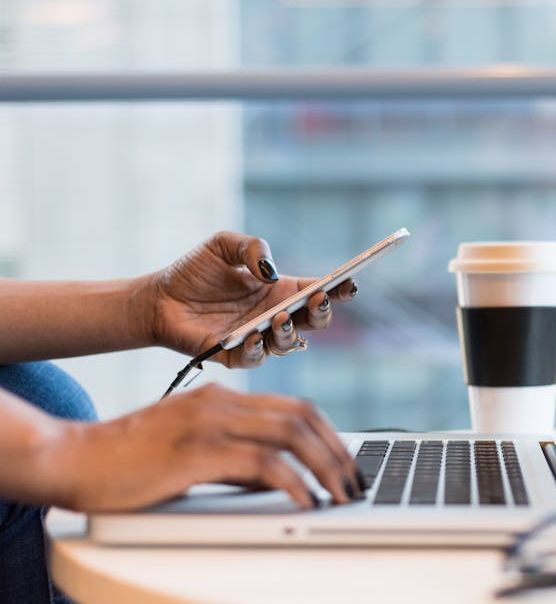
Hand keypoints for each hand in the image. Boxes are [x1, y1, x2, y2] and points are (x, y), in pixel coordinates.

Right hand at [45, 383, 364, 511]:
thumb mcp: (192, 450)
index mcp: (222, 397)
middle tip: (354, 483)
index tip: (347, 463)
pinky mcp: (197, 451)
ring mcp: (209, 423)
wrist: (73, 459)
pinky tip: (305, 501)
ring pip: (291, 434)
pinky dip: (293, 483)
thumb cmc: (129, 461)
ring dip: (325, 467)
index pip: (295, 407)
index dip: (330, 434)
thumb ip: (235, 457)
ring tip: (341, 495)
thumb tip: (279, 479)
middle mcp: (221, 402)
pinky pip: (262, 463)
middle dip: (338, 451)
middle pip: (303, 416)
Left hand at [142, 231, 357, 367]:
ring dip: (289, 332)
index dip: (338, 289)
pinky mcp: (234, 356)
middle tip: (318, 299)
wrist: (158, 298)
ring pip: (289, 344)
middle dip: (322, 312)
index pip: (318, 291)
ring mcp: (257, 338)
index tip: (348, 282)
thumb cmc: (194, 272)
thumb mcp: (223, 245)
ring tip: (280, 317)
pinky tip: (253, 335)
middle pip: (313, 322)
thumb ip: (251, 247)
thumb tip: (270, 271)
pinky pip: (254, 358)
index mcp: (280, 291)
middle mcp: (275, 316)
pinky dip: (257, 349)